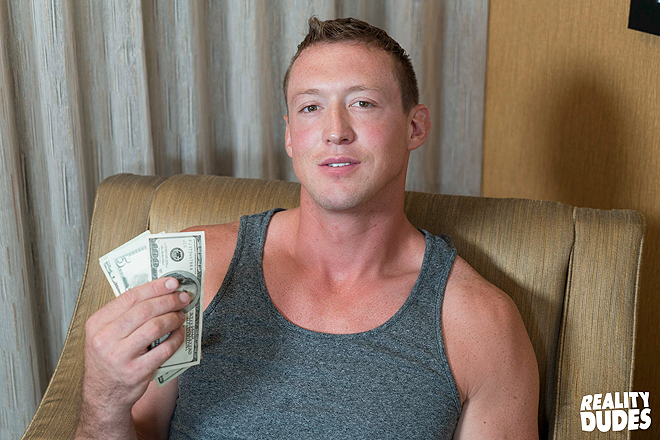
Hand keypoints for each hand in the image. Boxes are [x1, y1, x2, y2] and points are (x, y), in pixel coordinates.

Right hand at [76, 277, 189, 437]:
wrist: (103, 395)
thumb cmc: (110, 358)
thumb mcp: (106, 334)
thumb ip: (126, 314)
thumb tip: (159, 292)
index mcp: (97, 323)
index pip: (130, 297)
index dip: (154, 287)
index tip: (172, 282)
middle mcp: (104, 339)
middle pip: (145, 310)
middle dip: (169, 300)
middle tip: (183, 297)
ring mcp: (119, 356)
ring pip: (155, 327)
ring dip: (174, 318)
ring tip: (181, 315)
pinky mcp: (135, 372)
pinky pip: (164, 349)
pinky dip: (177, 338)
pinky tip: (181, 333)